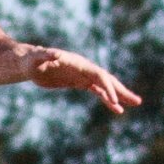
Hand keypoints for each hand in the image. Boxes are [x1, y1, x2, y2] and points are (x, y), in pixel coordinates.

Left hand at [23, 44, 140, 115]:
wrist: (27, 62)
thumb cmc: (30, 60)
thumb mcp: (35, 58)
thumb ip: (45, 55)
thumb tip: (54, 54)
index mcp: (77, 63)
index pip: (97, 75)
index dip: (107, 87)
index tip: (114, 102)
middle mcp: (83, 68)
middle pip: (107, 79)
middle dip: (121, 91)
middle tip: (136, 101)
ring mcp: (82, 75)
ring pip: (105, 85)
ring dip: (119, 95)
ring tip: (134, 103)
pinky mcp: (78, 82)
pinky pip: (97, 91)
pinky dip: (107, 99)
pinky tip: (116, 108)